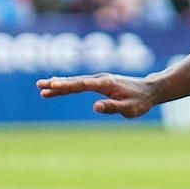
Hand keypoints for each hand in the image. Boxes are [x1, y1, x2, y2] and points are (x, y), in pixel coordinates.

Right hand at [37, 73, 156, 116]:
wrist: (150, 90)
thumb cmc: (140, 101)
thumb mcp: (129, 109)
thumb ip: (113, 107)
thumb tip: (95, 107)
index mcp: (105, 84)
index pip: (82, 85)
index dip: (67, 86)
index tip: (52, 85)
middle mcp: (100, 79)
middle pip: (74, 81)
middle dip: (57, 83)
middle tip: (40, 85)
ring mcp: (99, 80)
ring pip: (75, 82)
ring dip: (58, 84)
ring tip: (41, 87)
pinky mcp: (99, 83)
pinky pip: (79, 84)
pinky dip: (66, 85)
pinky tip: (55, 87)